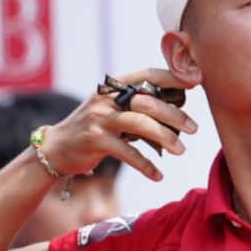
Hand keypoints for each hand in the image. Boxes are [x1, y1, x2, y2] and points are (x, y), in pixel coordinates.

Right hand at [39, 68, 198, 181]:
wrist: (55, 148)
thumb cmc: (94, 130)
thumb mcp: (113, 111)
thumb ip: (138, 107)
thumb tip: (177, 112)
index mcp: (114, 88)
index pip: (147, 75)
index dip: (172, 77)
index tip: (195, 83)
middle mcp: (106, 99)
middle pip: (148, 101)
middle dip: (174, 115)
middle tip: (193, 128)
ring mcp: (99, 119)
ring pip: (140, 124)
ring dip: (165, 138)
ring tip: (181, 150)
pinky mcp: (95, 141)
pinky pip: (127, 153)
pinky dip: (145, 165)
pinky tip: (157, 175)